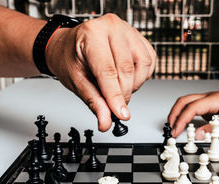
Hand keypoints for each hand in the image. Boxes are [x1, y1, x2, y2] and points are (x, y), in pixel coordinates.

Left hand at [45, 14, 155, 131]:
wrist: (69, 46)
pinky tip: (127, 78)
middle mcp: (111, 26)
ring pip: (142, 65)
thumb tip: (106, 121)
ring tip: (117, 87)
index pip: (108, 71)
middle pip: (127, 69)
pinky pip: (149, 61)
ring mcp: (127, 30)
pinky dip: (141, 76)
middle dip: (123, 94)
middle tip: (116, 107)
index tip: (120, 115)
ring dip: (133, 85)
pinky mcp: (139, 37)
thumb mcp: (76, 82)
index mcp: (91, 33)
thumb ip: (94, 102)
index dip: (115, 97)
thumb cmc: (70, 58)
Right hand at [167, 91, 218, 138]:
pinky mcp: (211, 106)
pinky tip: (184, 124)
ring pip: (187, 103)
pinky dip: (186, 115)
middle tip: (170, 128)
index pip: (191, 107)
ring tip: (174, 126)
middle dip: (174, 114)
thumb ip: (213, 130)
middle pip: (185, 101)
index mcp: (216, 99)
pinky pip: (193, 107)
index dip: (181, 120)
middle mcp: (211, 97)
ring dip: (179, 113)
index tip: (175, 131)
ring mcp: (210, 101)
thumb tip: (197, 135)